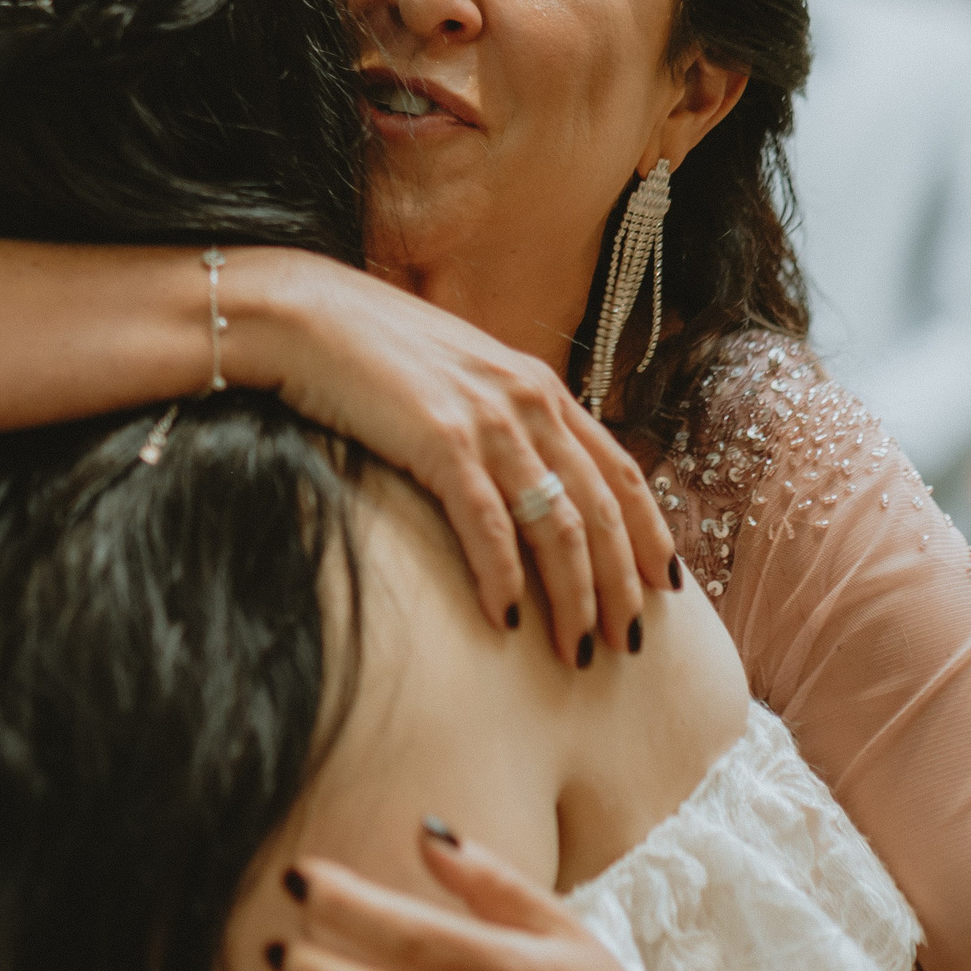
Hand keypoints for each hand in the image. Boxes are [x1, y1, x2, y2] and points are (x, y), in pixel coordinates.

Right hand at [233, 252, 676, 659]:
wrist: (306, 317)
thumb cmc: (370, 353)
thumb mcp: (457, 381)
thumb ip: (498, 422)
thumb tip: (519, 480)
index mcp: (540, 387)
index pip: (621, 470)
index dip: (649, 532)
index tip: (664, 586)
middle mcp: (529, 401)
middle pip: (600, 509)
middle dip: (620, 585)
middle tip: (626, 644)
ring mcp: (488, 420)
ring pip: (556, 525)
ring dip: (572, 597)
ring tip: (577, 652)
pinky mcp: (441, 440)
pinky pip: (487, 524)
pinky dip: (502, 578)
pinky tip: (505, 622)